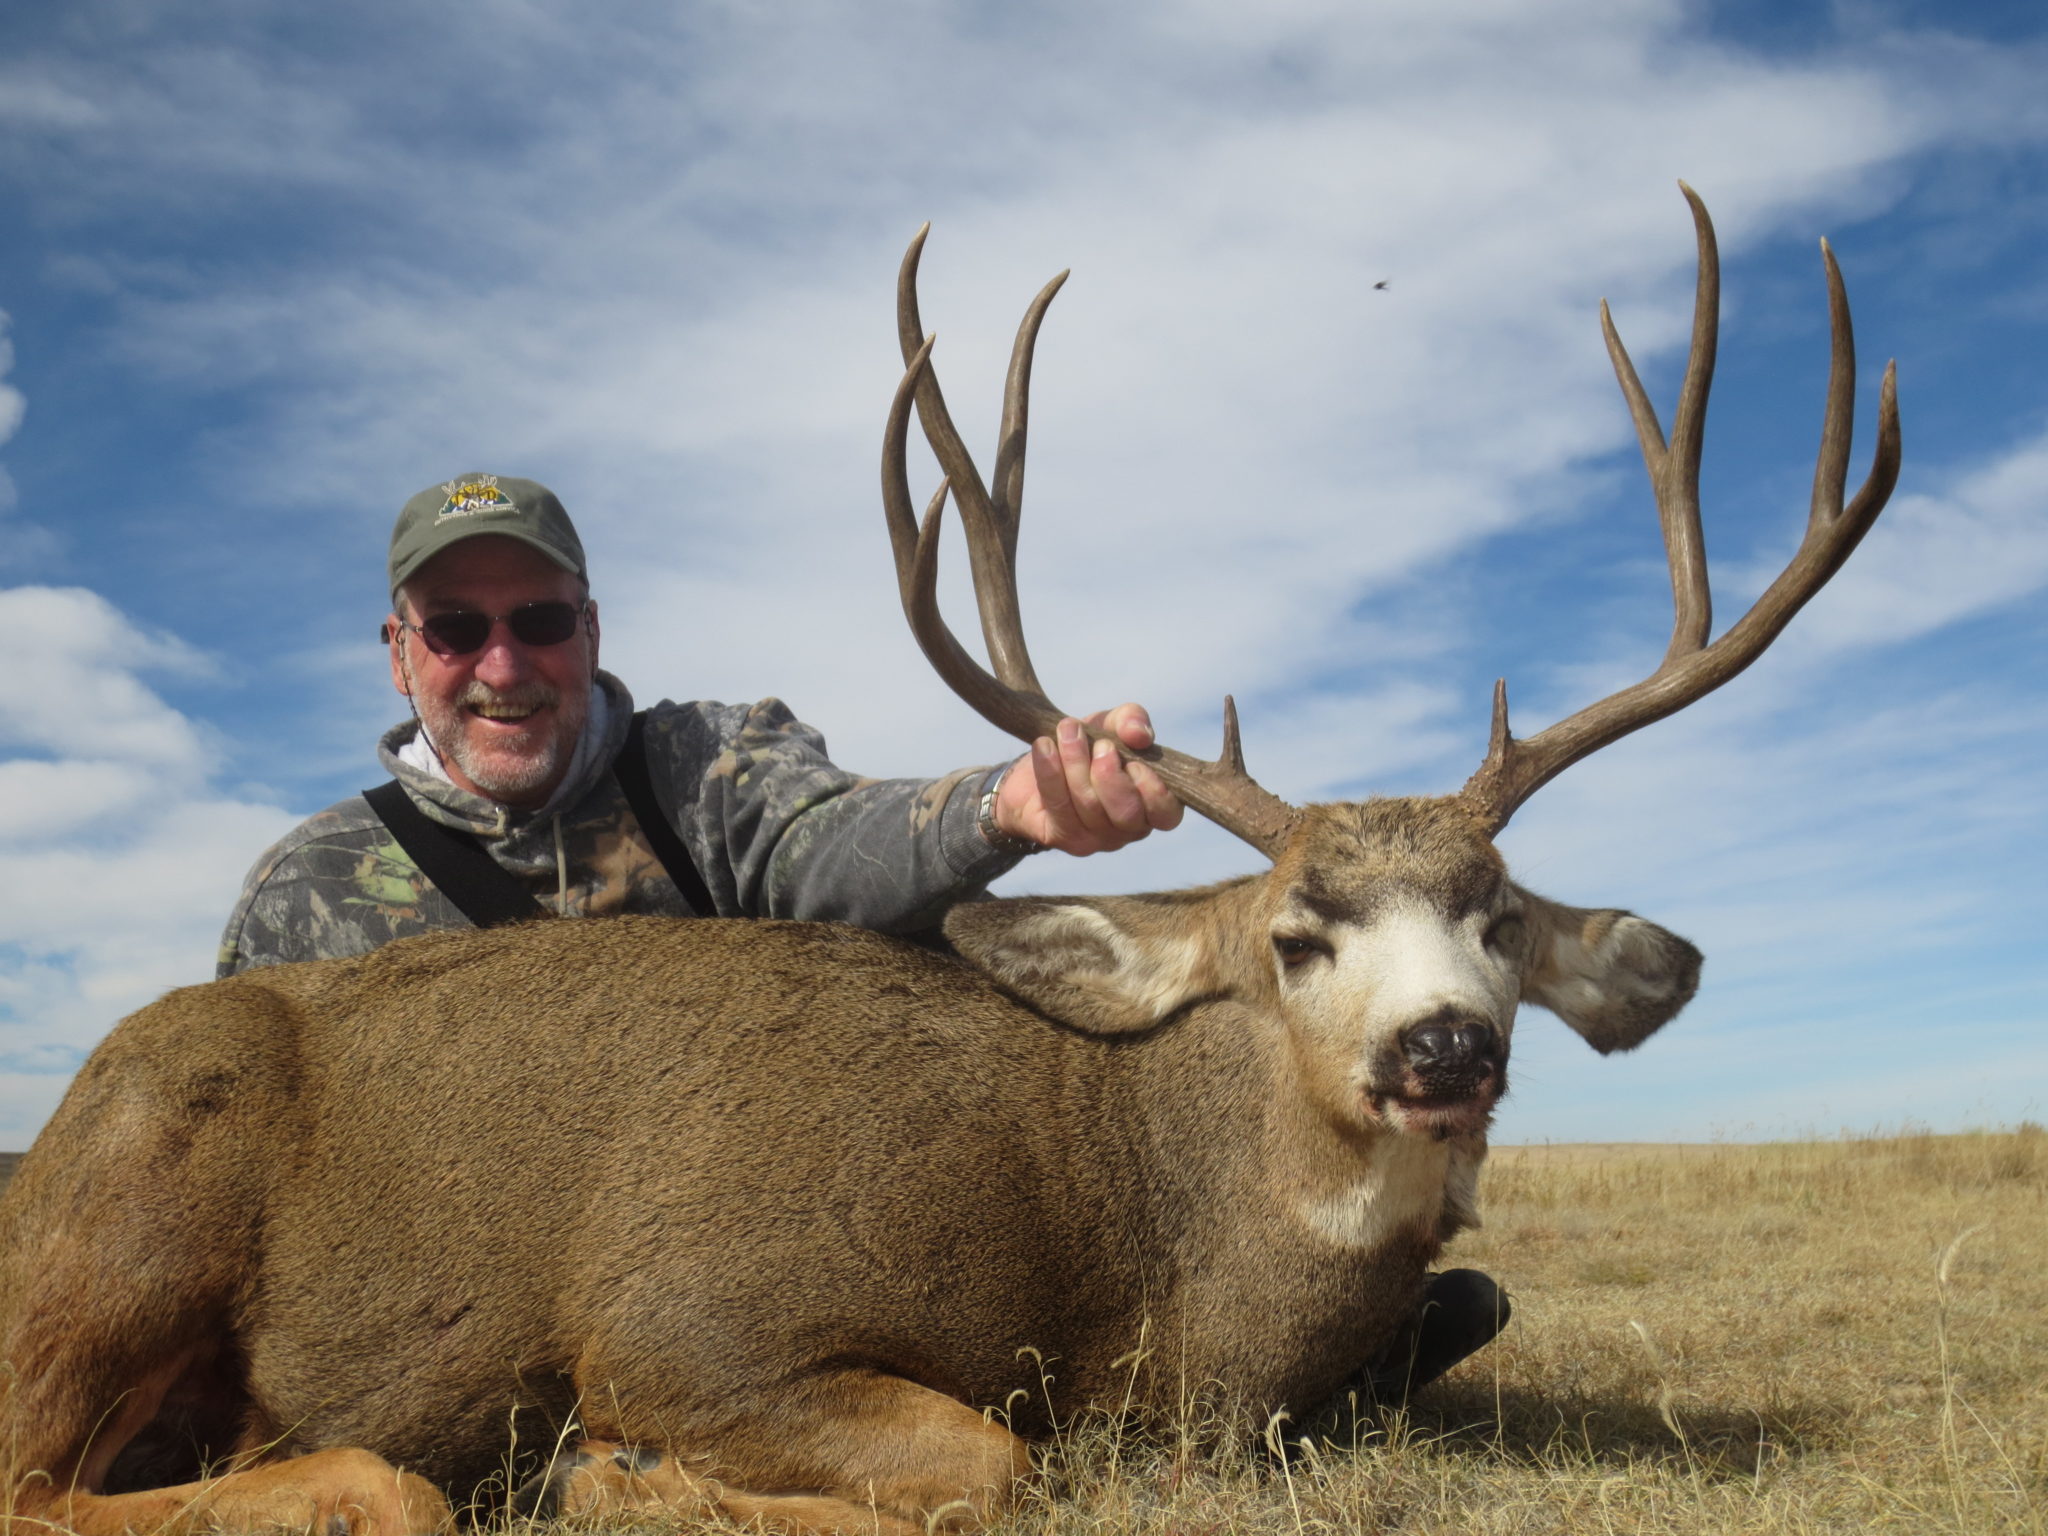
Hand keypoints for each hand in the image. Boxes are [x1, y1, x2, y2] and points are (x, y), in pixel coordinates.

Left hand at [993, 704, 1184, 855]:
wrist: (1042, 760)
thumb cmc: (1090, 745)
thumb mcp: (1112, 725)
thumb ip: (1131, 721)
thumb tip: (1140, 734)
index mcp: (1152, 804)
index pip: (1167, 814)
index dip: (1153, 791)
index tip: (1133, 761)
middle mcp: (1129, 828)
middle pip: (1126, 814)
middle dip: (1110, 776)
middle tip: (1099, 745)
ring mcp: (1096, 838)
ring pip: (1089, 807)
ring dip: (1076, 762)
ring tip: (1067, 730)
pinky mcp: (1063, 836)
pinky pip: (1058, 806)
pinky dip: (1050, 771)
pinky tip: (1044, 746)